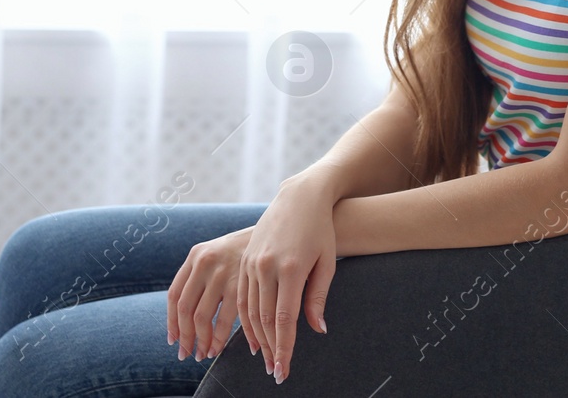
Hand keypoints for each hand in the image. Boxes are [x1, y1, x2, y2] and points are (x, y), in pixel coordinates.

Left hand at [167, 225, 253, 363]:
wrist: (280, 225)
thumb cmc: (248, 248)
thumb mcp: (219, 252)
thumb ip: (202, 275)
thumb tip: (185, 315)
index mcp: (196, 255)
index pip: (174, 295)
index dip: (172, 321)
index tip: (173, 340)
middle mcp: (205, 263)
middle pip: (185, 309)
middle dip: (185, 337)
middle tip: (186, 354)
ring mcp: (222, 273)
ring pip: (201, 318)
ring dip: (201, 342)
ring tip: (205, 355)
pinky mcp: (240, 284)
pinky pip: (224, 320)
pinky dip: (220, 339)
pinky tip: (221, 348)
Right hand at [235, 177, 338, 381]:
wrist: (300, 197)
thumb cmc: (320, 230)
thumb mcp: (326, 262)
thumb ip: (318, 297)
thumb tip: (317, 330)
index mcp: (290, 268)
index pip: (284, 319)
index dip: (284, 347)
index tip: (284, 370)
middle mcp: (266, 266)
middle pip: (263, 318)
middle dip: (271, 348)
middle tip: (276, 370)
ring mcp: (252, 262)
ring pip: (249, 309)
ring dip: (256, 337)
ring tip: (266, 357)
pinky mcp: (245, 259)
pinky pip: (241, 295)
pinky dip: (245, 318)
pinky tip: (253, 333)